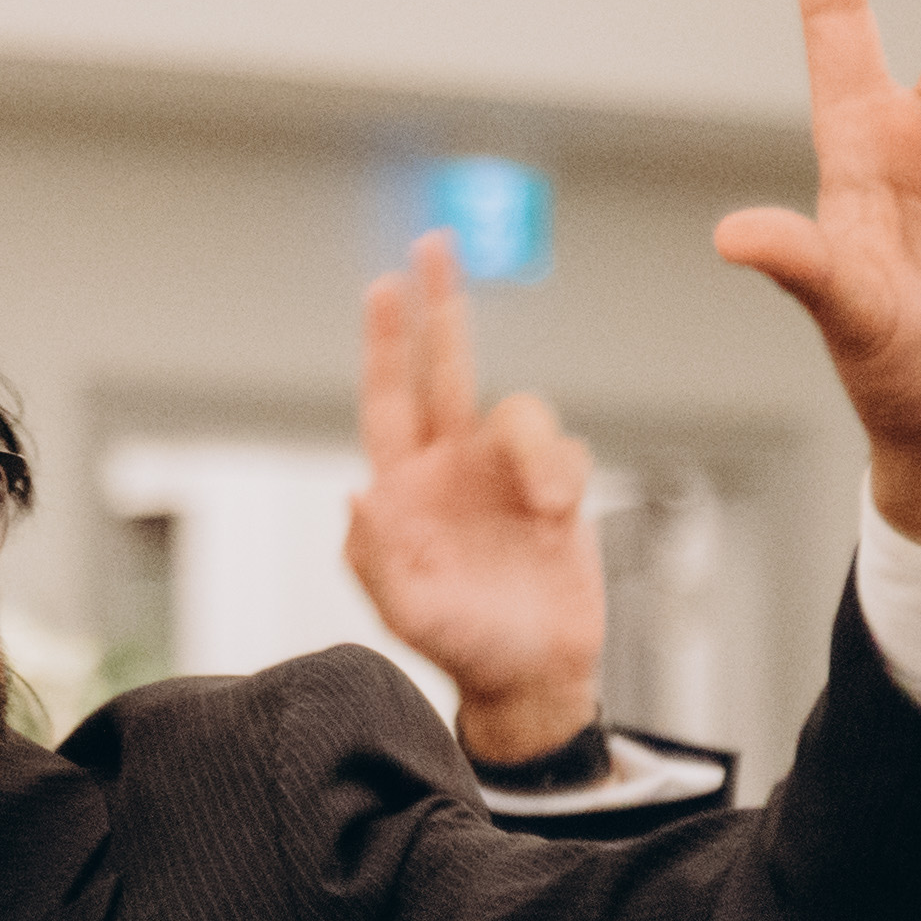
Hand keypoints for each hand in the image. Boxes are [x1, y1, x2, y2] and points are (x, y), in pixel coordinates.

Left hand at [347, 231, 608, 763]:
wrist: (535, 675)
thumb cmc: (463, 648)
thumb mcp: (409, 613)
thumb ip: (377, 559)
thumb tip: (355, 495)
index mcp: (407, 488)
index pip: (388, 401)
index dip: (385, 345)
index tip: (382, 287)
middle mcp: (452, 468)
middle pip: (446, 368)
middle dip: (440, 305)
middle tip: (435, 244)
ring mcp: (504, 475)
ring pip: (520, 412)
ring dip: (534, 451)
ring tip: (543, 512)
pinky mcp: (554, 487)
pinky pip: (565, 449)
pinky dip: (563, 478)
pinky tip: (558, 524)